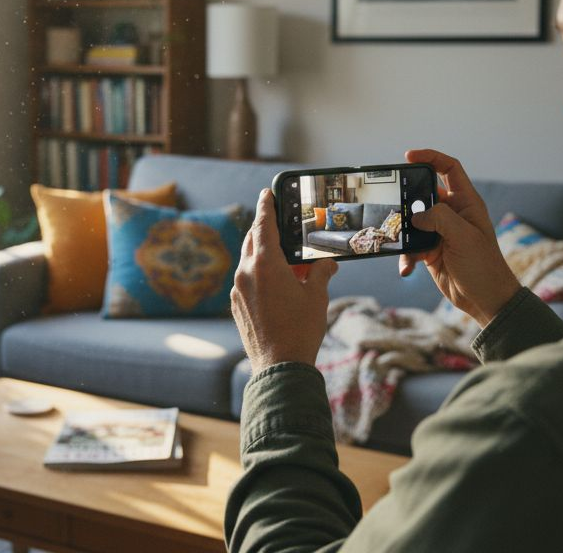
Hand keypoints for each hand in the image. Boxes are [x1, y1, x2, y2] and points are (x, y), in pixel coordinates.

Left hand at [231, 188, 337, 372]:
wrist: (279, 367)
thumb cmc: (300, 330)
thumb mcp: (317, 297)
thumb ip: (321, 273)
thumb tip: (327, 264)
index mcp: (266, 264)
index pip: (263, 225)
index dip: (266, 207)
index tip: (266, 194)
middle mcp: (246, 272)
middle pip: (252, 240)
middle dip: (265, 231)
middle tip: (280, 226)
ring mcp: (237, 290)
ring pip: (248, 260)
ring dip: (263, 255)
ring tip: (286, 262)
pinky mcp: (236, 305)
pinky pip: (246, 279)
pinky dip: (258, 274)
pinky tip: (276, 284)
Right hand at [399, 149, 520, 325]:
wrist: (486, 300)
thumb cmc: (483, 267)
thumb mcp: (464, 237)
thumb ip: (440, 218)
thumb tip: (416, 215)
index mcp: (466, 203)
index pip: (449, 169)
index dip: (431, 158)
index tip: (409, 156)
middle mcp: (452, 214)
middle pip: (424, 194)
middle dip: (407, 198)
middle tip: (391, 202)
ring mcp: (440, 232)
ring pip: (413, 221)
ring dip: (403, 231)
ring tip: (396, 239)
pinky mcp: (431, 251)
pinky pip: (411, 246)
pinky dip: (405, 255)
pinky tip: (407, 268)